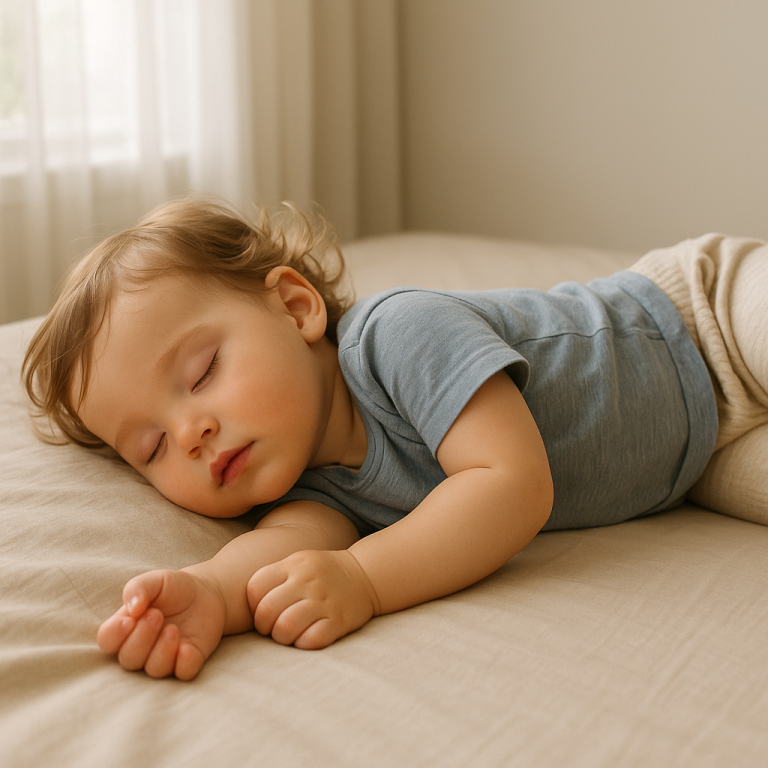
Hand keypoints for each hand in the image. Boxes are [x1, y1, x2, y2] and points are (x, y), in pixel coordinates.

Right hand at [96, 569, 226, 679]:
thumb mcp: (155, 580)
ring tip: (173, 629)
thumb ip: (138, 588)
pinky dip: (184, 663)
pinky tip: (187, 648)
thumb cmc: (173, 588)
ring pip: (154, 669)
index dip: (114, 635)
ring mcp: (165, 657)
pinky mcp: (188, 662)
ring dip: (163, 650)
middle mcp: (142, 647)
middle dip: (142, 638)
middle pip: (129, 659)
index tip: (129, 620)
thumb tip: (132, 608)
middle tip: (157, 615)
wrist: (206, 593)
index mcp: (127, 627)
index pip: (108, 641)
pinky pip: (183, 673)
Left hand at [247, 550, 379, 649]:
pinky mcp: (338, 621)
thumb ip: (272, 577)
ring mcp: (324, 601)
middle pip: (267, 612)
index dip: (253, 606)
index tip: (264, 610)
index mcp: (293, 565)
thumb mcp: (297, 562)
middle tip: (274, 628)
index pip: (255, 588)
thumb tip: (240, 601)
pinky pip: (311, 640)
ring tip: (289, 634)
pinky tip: (307, 637)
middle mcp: (307, 581)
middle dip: (265, 627)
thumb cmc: (320, 573)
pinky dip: (304, 644)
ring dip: (282, 638)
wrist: (363, 575)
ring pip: (285, 628)